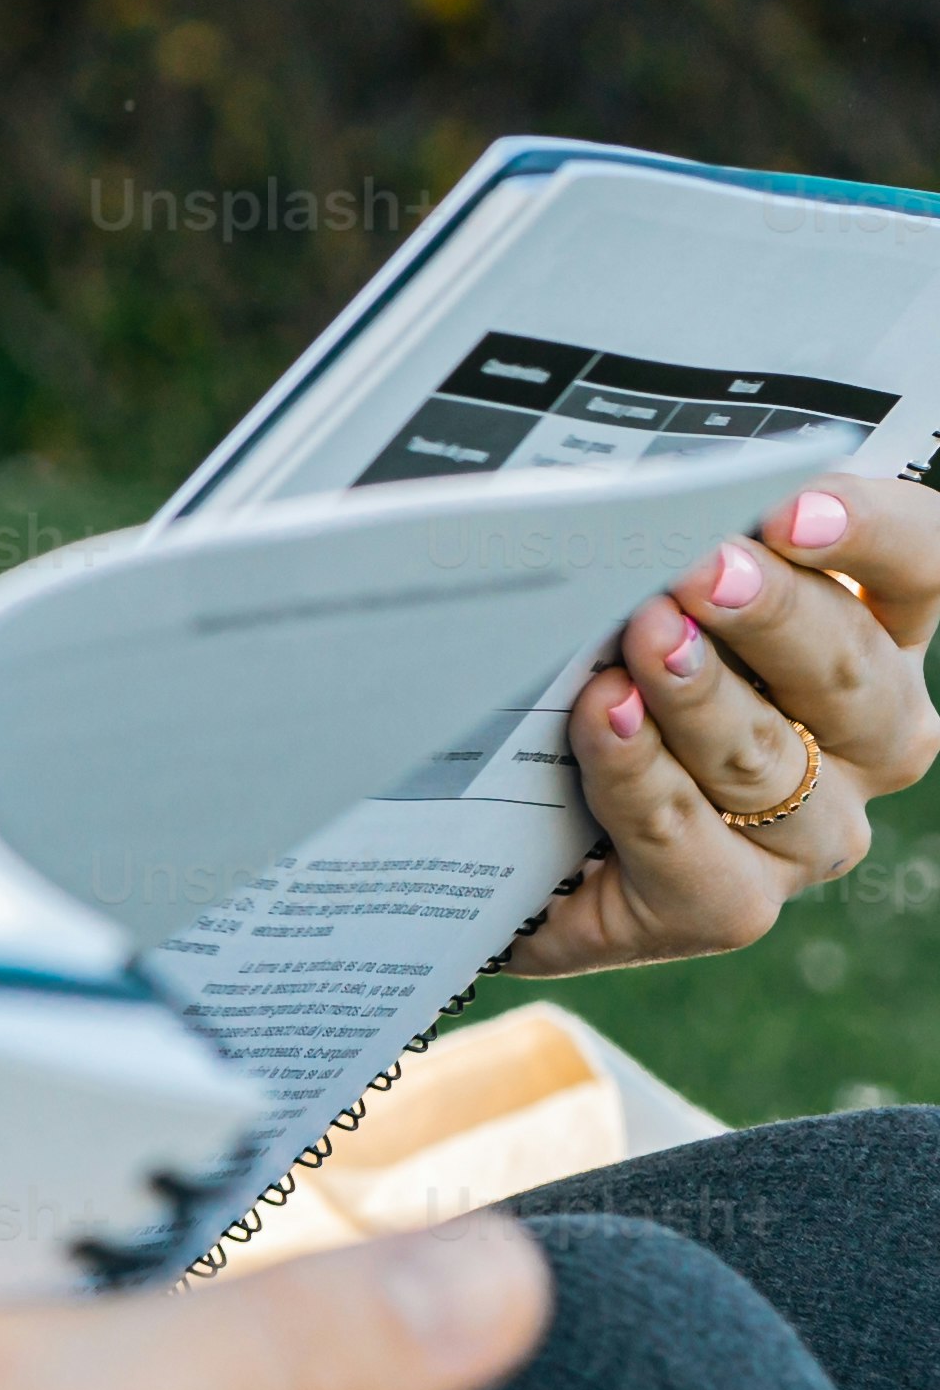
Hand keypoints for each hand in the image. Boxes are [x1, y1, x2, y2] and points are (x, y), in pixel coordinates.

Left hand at [504, 469, 939, 973]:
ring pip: (769, 760)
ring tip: (642, 639)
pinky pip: (691, 842)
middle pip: (849, 670)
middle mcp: (863, 741)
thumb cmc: (576, 666)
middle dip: (771, 613)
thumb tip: (638, 486)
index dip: (872, 533)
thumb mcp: (624, 586)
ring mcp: (807, 833)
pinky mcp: (725, 902)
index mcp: (867, 636)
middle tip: (701, 568)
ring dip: (701, 695)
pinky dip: (639, 775)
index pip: (919, 567)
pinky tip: (602, 722)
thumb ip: (662, 539)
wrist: (492, 825)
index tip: (792, 507)